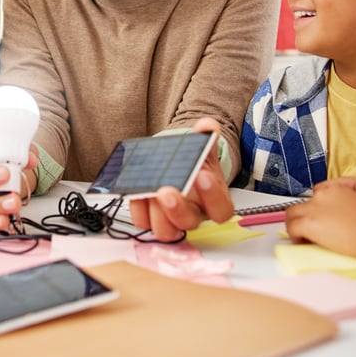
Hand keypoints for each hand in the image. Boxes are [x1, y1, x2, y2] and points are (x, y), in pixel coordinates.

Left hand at [128, 118, 234, 241]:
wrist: (176, 165)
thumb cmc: (194, 163)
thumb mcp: (203, 147)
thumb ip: (207, 136)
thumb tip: (207, 126)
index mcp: (214, 201)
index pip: (221, 210)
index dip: (213, 196)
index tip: (202, 175)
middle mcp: (194, 215)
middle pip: (189, 223)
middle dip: (177, 209)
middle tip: (166, 191)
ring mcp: (171, 220)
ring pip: (165, 230)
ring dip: (156, 213)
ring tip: (149, 191)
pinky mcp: (150, 218)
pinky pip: (142, 221)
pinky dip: (137, 206)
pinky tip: (133, 190)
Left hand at [284, 180, 355, 257]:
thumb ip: (347, 210)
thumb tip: (342, 222)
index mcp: (336, 190)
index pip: (316, 197)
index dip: (314, 211)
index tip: (318, 221)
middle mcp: (322, 196)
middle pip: (300, 205)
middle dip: (300, 217)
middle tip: (304, 230)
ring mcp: (313, 208)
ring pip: (291, 214)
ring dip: (294, 225)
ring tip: (300, 237)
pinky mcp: (308, 222)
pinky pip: (292, 228)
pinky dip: (294, 235)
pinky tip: (301, 242)